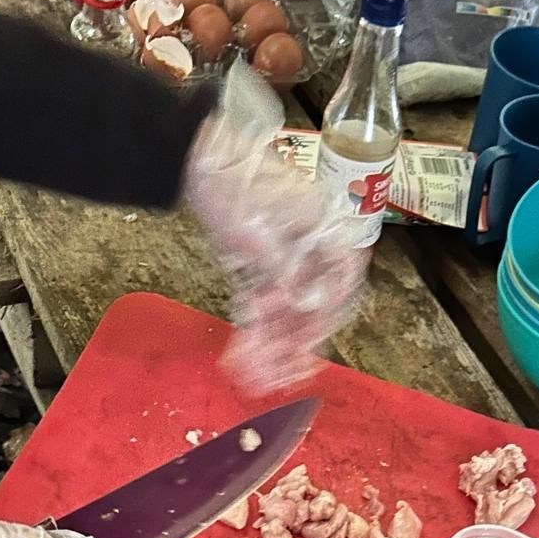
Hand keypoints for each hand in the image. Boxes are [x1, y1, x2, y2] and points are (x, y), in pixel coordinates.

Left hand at [184, 62, 365, 392]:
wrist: (198, 157)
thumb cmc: (236, 183)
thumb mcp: (261, 234)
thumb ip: (285, 275)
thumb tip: (303, 306)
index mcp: (330, 231)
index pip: (340, 289)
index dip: (322, 325)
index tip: (306, 355)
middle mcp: (315, 249)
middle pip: (311, 308)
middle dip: (290, 347)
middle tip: (272, 380)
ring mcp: (288, 259)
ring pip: (286, 314)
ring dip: (270, 348)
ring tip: (251, 378)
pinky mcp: (261, 268)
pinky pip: (264, 307)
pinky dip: (255, 332)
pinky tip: (244, 359)